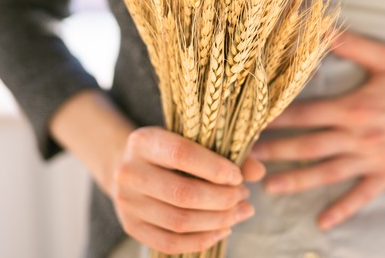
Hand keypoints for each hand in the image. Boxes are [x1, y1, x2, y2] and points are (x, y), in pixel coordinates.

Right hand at [111, 126, 265, 253]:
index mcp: (143, 141)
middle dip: (222, 199)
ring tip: (241, 212)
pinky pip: (170, 243)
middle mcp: (128, 172)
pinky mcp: (131, 227)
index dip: (215, 168)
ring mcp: (126, 203)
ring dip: (218, 220)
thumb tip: (258, 172)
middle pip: (182, 193)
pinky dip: (202, 240)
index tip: (238, 177)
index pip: (181, 154)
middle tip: (244, 196)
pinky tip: (223, 229)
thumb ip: (227, 151)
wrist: (132, 167)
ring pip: (179, 221)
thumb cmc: (172, 151)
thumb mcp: (193, 140)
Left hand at [251, 31, 384, 230]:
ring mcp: (375, 158)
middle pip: (308, 146)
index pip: (305, 114)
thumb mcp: (384, 56)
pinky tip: (322, 222)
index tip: (250, 122)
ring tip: (267, 187)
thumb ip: (348, 43)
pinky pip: (362, 195)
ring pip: (327, 174)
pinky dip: (342, 210)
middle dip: (275, 152)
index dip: (276, 119)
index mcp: (355, 106)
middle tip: (245, 157)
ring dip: (296, 181)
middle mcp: (361, 136)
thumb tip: (316, 24)